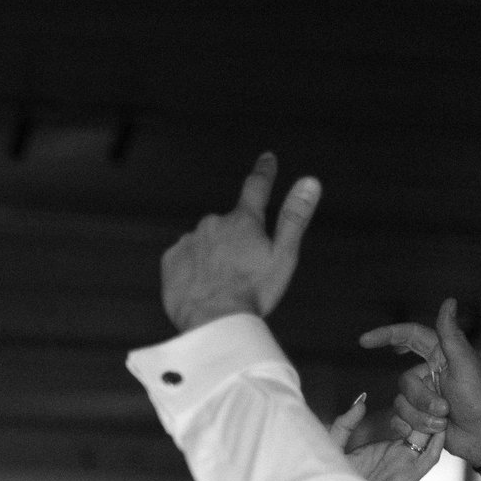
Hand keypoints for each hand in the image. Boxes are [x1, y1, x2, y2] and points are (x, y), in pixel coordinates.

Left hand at [159, 153, 321, 331]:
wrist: (212, 322)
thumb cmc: (253, 292)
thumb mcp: (283, 255)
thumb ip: (294, 217)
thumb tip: (310, 181)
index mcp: (244, 221)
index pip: (256, 187)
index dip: (264, 172)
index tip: (267, 158)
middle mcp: (214, 223)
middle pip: (228, 227)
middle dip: (234, 243)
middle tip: (241, 274)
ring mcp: (190, 240)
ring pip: (205, 243)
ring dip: (212, 257)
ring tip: (220, 286)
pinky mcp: (170, 259)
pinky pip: (183, 258)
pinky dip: (192, 269)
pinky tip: (200, 287)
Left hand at [325, 392, 446, 480]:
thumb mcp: (335, 445)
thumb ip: (346, 424)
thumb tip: (362, 399)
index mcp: (384, 447)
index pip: (408, 421)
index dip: (414, 402)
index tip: (419, 379)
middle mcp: (398, 455)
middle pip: (422, 426)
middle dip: (429, 406)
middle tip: (435, 381)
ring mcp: (405, 465)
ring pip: (429, 439)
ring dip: (436, 421)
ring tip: (441, 398)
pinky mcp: (409, 477)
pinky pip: (429, 457)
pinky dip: (437, 443)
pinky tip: (440, 426)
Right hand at [358, 299, 480, 466]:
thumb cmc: (480, 401)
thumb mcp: (466, 366)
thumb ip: (451, 335)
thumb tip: (449, 301)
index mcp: (441, 355)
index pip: (409, 336)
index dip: (386, 335)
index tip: (364, 341)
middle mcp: (429, 373)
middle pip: (404, 381)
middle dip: (421, 399)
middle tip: (445, 409)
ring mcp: (422, 396)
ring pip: (401, 402)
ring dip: (421, 416)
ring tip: (444, 423)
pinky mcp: (417, 416)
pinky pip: (399, 419)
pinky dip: (414, 427)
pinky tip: (431, 432)